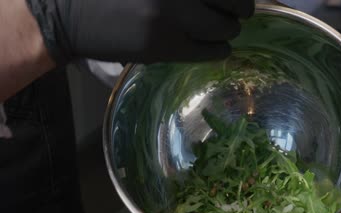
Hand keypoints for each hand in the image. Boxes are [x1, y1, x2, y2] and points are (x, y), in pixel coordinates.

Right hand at [26, 0, 254, 63]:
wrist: (71, 14)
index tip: (239, 0)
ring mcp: (171, 18)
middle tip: (241, 11)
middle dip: (242, 7)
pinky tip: (217, 46)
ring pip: (225, 28)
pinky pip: (209, 51)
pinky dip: (220, 49)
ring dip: (230, 29)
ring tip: (225, 29)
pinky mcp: (164, 47)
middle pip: (235, 1)